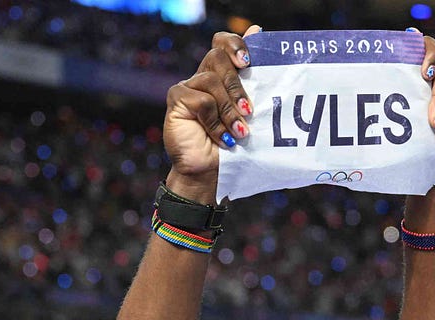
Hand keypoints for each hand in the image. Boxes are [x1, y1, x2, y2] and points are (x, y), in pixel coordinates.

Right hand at [163, 25, 260, 200]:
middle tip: (249, 111)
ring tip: (240, 132)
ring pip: (211, 81)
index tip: (249, 62)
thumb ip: (254, 79)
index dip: (235, 45)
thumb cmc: (236, 146)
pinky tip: (223, 139)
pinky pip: (201, 101)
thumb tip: (258, 30)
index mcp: (222, 76)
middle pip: (218, 58)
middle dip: (237, 85)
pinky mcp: (177, 100)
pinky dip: (215, 123)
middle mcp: (204, 77)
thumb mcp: (250, 114)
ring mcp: (188, 87)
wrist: (214, 174)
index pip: (223, 43)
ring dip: (230, 110)